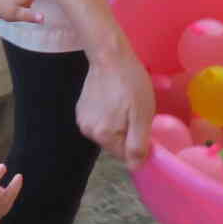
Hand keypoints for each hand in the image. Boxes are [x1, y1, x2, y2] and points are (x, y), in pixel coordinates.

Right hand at [76, 40, 155, 164]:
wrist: (109, 56)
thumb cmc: (130, 83)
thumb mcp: (142, 115)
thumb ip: (138, 145)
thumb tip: (135, 167)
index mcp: (104, 136)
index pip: (124, 155)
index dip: (137, 142)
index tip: (141, 123)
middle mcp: (88, 132)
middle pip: (115, 144)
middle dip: (126, 131)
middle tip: (134, 110)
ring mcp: (82, 120)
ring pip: (107, 132)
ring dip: (117, 123)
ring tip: (123, 102)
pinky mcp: (80, 109)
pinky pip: (99, 120)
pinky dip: (107, 114)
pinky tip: (112, 97)